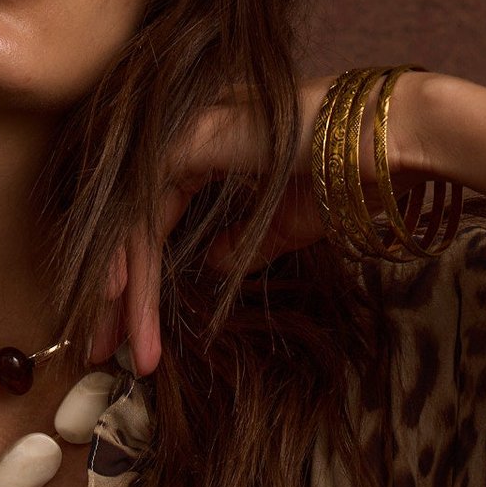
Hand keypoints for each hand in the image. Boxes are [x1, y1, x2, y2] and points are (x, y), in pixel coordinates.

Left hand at [87, 70, 430, 372]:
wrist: (387, 149)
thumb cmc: (347, 178)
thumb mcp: (282, 225)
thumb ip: (242, 243)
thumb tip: (210, 262)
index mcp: (203, 150)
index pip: (150, 223)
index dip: (136, 283)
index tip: (127, 339)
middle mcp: (183, 138)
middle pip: (128, 228)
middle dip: (112, 297)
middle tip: (98, 352)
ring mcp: (179, 133)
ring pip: (129, 225)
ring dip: (120, 293)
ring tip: (112, 348)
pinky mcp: (183, 140)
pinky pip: (140, 209)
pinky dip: (126, 256)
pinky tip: (116, 297)